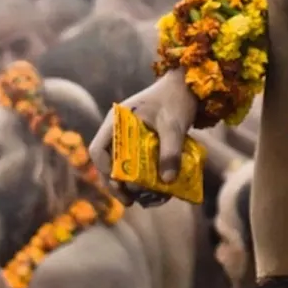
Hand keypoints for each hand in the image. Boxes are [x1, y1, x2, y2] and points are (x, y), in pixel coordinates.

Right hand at [88, 68, 196, 206]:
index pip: (98, 150)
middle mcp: (119, 130)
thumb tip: (167, 181)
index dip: (105, 170)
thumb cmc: (177, 100)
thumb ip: (171, 151)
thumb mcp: (174, 126)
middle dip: (116, 183)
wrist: (189, 86)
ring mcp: (130, 136)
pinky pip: (136, 161)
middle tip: (129, 201)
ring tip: (139, 200)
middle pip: (108, 162)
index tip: (119, 183)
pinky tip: (153, 188)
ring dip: (128, 182)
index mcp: (117, 121)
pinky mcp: (142, 141)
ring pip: (121, 164)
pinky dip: (142, 175)